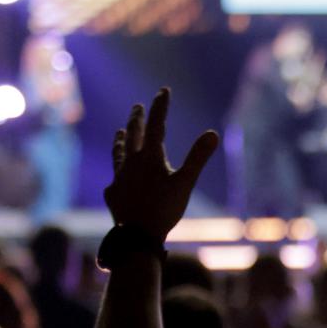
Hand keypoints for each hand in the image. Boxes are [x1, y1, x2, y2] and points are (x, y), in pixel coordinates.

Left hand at [104, 88, 219, 241]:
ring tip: (120, 132)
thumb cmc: (164, 209)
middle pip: (134, 136)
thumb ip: (198, 157)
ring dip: (121, 140)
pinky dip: (119, 170)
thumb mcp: (185, 183)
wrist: (136, 236)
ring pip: (119, 153)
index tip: (163, 91)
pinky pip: (115, 176)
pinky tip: (118, 174)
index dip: (160, 107)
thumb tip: (213, 133)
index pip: (157, 126)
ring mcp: (119, 178)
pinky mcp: (113, 193)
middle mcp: (131, 163)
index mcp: (150, 157)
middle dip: (138, 119)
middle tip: (138, 107)